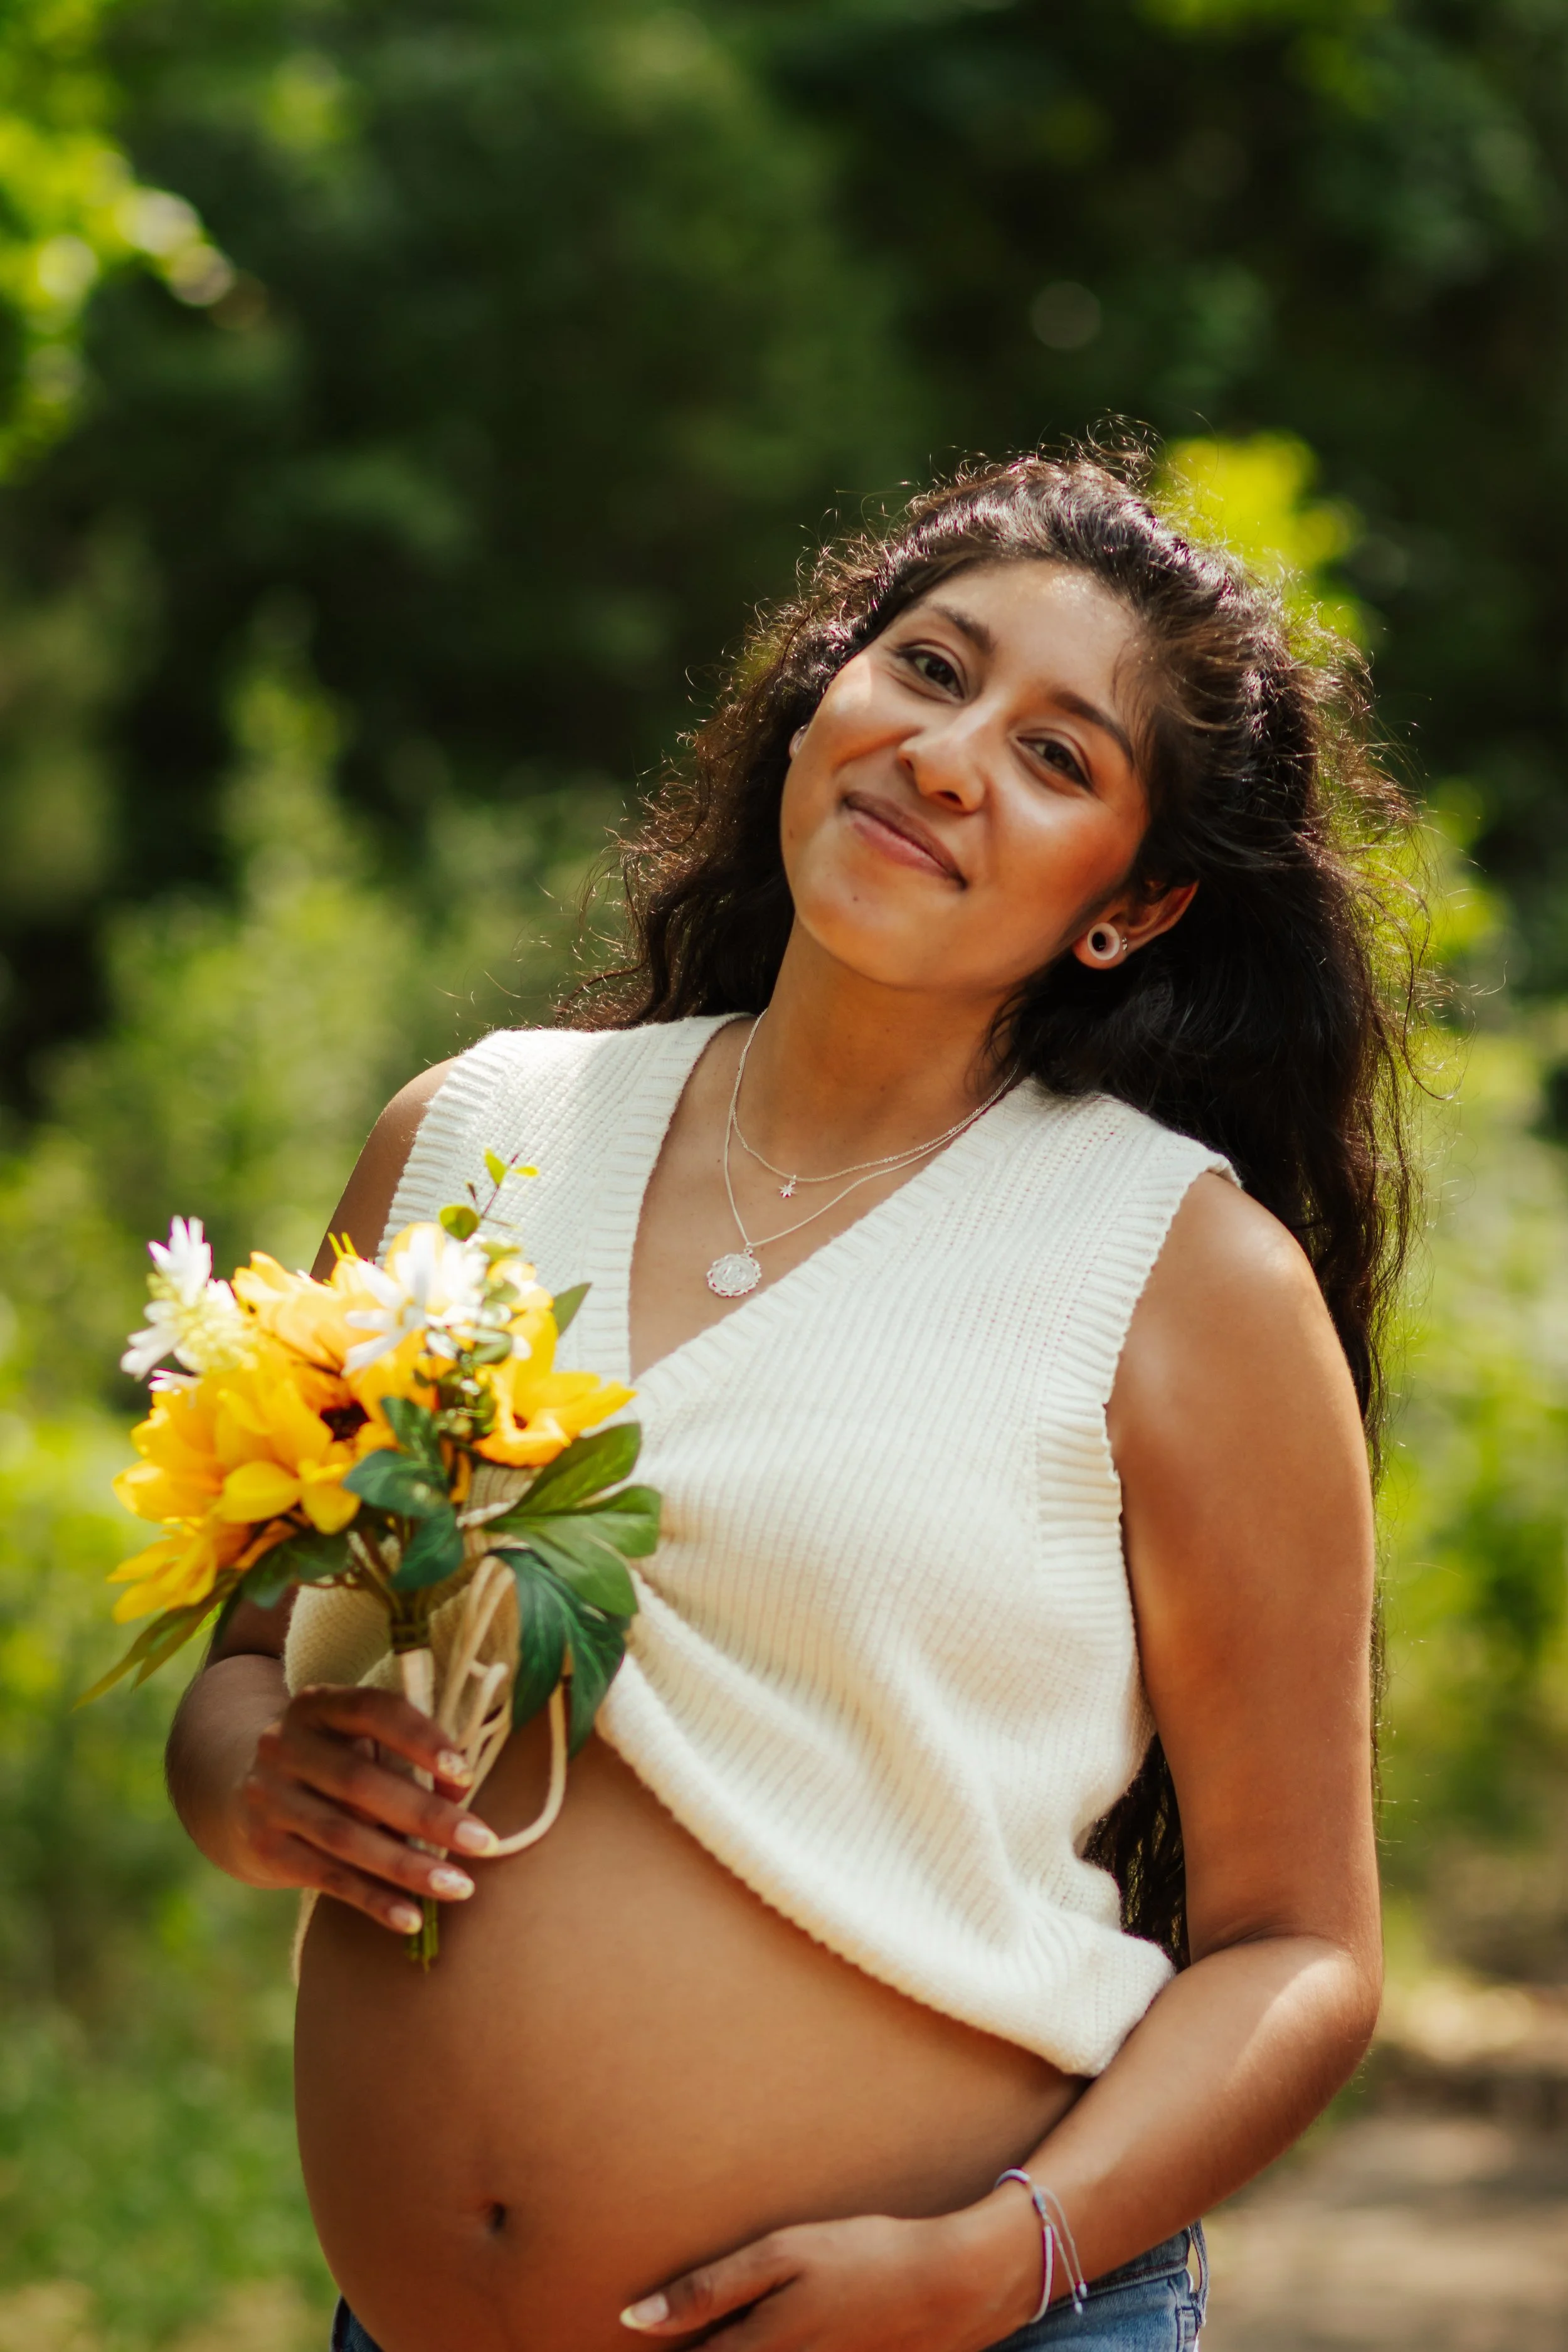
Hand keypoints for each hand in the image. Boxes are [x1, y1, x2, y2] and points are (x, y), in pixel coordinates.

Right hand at [235, 1682, 500, 1933]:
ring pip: (345, 1836)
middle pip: (360, 1782)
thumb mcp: (358, 1741)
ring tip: (460, 1887)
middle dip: (426, 1815)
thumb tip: (458, 1795)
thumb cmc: (330, 1761)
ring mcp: (269, 1798)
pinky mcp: (266, 1848)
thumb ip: (405, 1758)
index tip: (464, 1774)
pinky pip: (327, 1878)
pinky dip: (373, 1899)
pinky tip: (412, 1918)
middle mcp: (285, 1745)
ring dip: (407, 1866)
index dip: (420, 1738)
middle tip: (482, 1842)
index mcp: (318, 1705)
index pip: (373, 1709)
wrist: (241, 1792)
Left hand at [618, 2199, 1042, 2351]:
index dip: (656, 2351)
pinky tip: (757, 2337)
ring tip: (705, 2336)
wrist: (948, 2286)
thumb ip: (708, 2289)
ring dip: (721, 2351)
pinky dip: (758, 2350)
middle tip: (645, 2340)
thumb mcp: (780, 2256)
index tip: (608, 2346)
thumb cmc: (860, 2258)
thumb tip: (632, 2319)